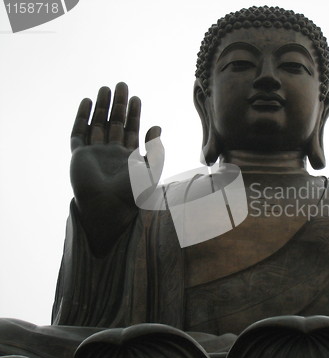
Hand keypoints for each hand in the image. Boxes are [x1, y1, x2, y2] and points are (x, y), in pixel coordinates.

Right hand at [70, 82, 161, 254]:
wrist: (109, 208)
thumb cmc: (133, 194)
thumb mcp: (151, 171)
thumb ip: (156, 150)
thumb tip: (157, 127)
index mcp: (129, 157)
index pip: (131, 130)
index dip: (134, 114)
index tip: (136, 97)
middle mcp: (111, 153)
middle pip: (114, 123)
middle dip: (118, 105)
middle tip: (121, 85)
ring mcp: (94, 153)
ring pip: (97, 124)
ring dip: (101, 106)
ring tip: (105, 88)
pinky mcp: (79, 156)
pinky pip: (79, 133)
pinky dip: (82, 117)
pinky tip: (87, 102)